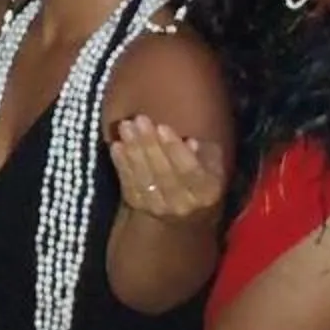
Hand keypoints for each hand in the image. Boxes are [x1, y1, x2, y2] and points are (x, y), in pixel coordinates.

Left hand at [109, 115, 224, 226]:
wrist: (180, 209)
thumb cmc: (200, 174)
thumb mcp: (212, 161)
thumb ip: (206, 152)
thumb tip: (191, 143)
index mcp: (206, 192)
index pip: (189, 170)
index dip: (174, 148)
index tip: (162, 127)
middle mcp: (183, 204)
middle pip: (164, 173)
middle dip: (149, 144)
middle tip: (139, 120)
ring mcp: (159, 207)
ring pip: (144, 178)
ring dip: (133, 150)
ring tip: (126, 127)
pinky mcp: (139, 206)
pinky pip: (129, 183)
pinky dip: (122, 164)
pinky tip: (117, 145)